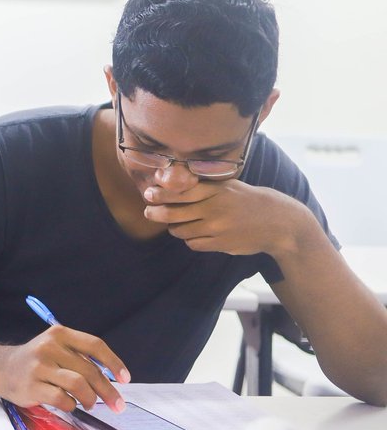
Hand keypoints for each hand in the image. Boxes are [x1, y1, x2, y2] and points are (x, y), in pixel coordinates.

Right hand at [0, 326, 128, 411]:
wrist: (1, 368)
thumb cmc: (37, 361)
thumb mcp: (56, 348)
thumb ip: (80, 358)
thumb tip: (111, 379)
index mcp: (59, 334)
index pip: (94, 345)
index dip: (114, 363)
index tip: (125, 379)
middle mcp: (49, 347)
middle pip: (89, 370)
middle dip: (108, 391)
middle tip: (117, 405)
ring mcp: (39, 367)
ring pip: (78, 384)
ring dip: (90, 399)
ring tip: (90, 404)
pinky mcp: (32, 386)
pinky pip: (62, 399)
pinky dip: (72, 405)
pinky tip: (70, 404)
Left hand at [142, 180, 316, 258]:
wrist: (280, 223)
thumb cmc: (249, 200)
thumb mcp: (229, 186)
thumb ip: (204, 186)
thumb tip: (170, 185)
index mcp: (216, 190)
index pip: (180, 191)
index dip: (160, 193)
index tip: (149, 193)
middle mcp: (214, 209)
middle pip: (173, 213)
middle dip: (156, 213)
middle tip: (149, 212)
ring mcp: (217, 228)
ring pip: (180, 231)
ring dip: (174, 227)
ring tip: (177, 222)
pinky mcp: (220, 244)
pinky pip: (193, 243)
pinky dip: (189, 239)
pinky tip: (194, 233)